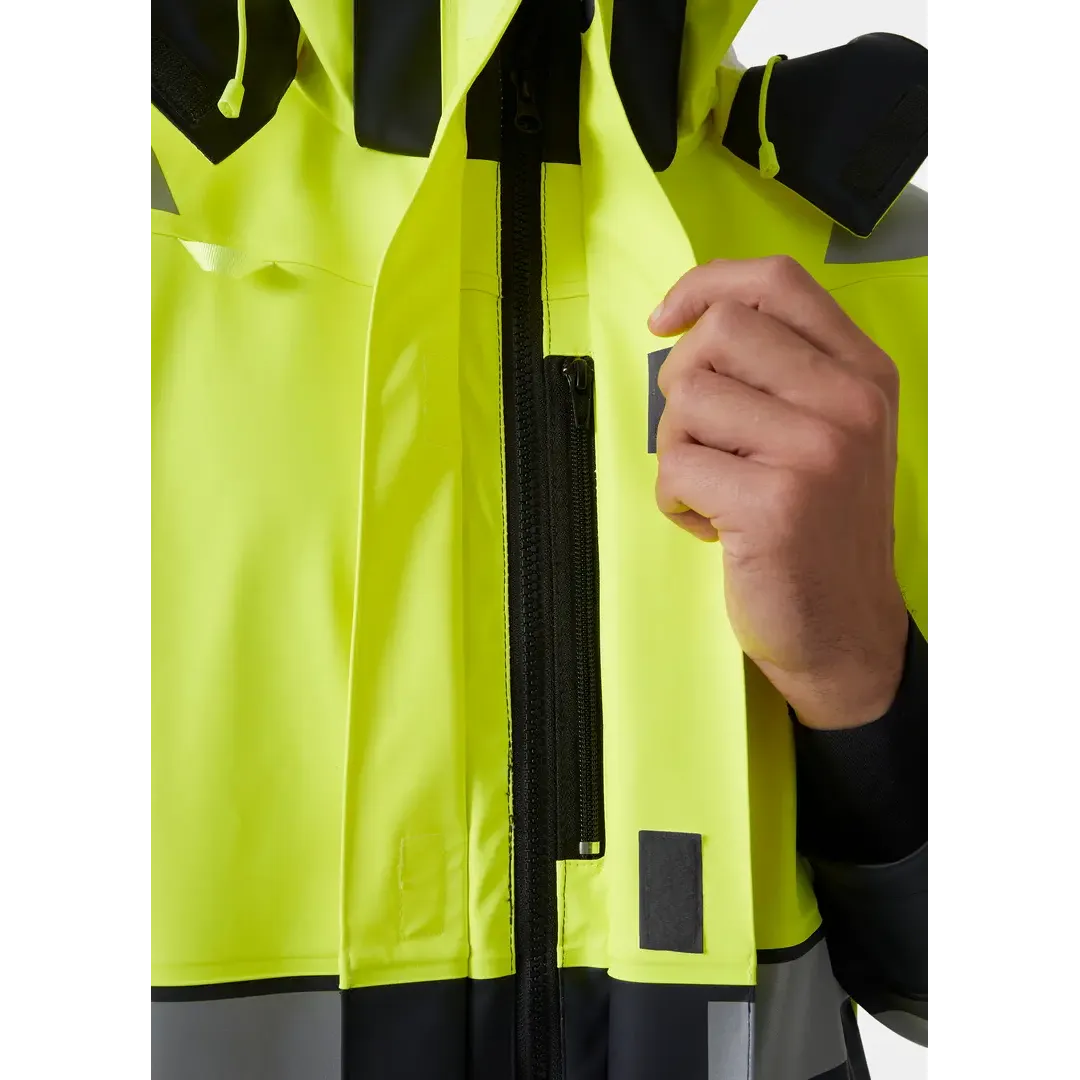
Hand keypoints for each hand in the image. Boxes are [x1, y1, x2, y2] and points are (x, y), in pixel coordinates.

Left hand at [649, 256, 907, 729]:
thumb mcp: (830, 434)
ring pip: (688, 398)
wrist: (846, 631)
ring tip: (714, 487)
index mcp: (862, 373)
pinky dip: (674, 499)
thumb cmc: (821, 532)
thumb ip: (781, 373)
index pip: (775, 282)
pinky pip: (675, 468)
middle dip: (681, 380)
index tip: (667, 319)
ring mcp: (816, 451)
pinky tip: (710, 524)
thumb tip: (687, 328)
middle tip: (698, 434)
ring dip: (677, 448)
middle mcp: (849, 402)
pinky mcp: (773, 503)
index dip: (705, 285)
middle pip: (719, 331)